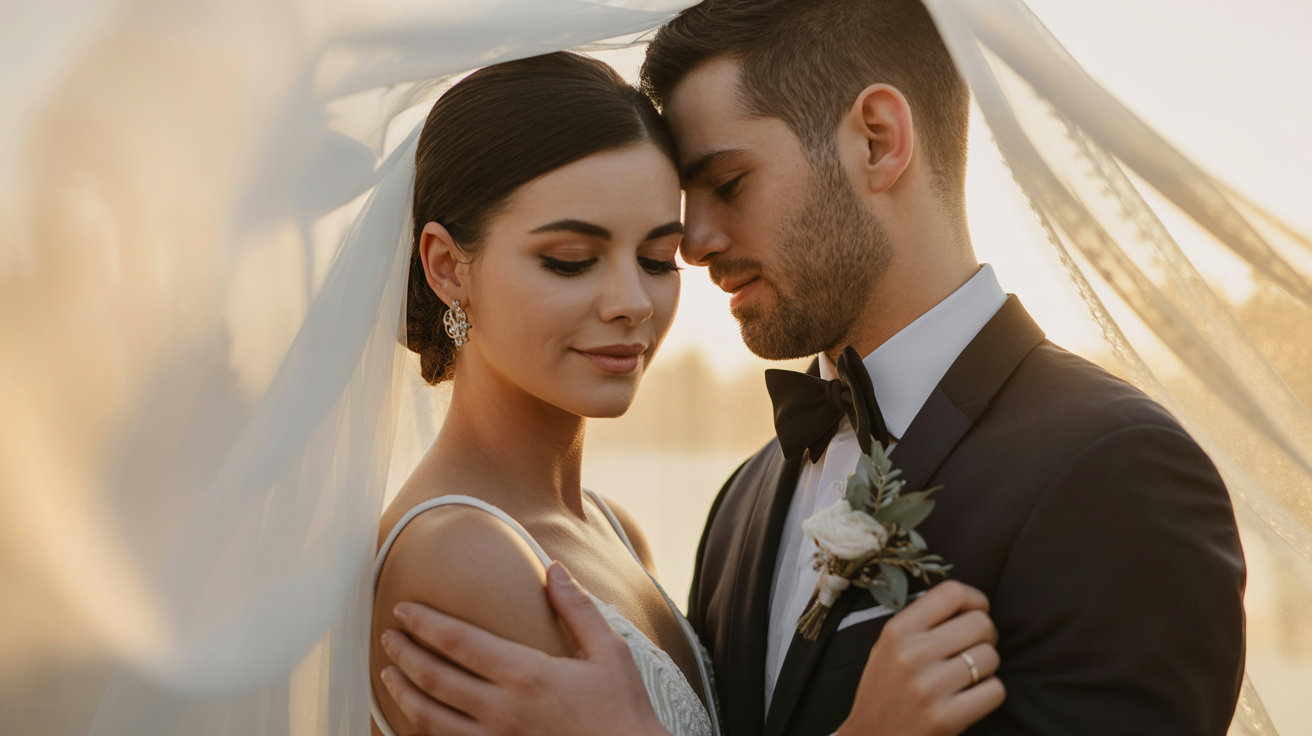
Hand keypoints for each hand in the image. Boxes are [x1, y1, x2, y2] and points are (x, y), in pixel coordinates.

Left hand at [379, 562, 669, 735]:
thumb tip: (554, 569)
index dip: (424, 623)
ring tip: (388, 675)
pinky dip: (422, 730)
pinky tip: (415, 718)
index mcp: (526, 674)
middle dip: (404, 654)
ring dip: (403, 693)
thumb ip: (578, 608)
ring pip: (430, 718)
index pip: (458, 641)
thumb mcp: (609, 651)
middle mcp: (502, 709)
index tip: (403, 610)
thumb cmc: (622, 709)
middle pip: (434, 678)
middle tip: (387, 637)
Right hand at [836, 580, 1004, 735]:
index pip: (952, 593)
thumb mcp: (887, 647)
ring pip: (990, 657)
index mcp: (896, 631)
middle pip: (980, 623)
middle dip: (986, 635)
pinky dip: (989, 693)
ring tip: (966, 676)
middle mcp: (911, 655)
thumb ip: (922, 622)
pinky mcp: (946, 718)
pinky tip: (969, 698)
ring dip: (986, 667)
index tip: (975, 612)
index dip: (975, 600)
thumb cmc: (886, 689)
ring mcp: (929, 688)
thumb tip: (972, 604)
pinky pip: (995, 690)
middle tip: (974, 648)